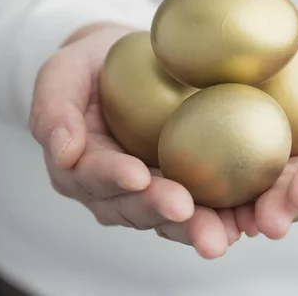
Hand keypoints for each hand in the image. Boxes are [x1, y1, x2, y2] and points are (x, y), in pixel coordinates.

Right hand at [29, 23, 240, 257]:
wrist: (122, 65)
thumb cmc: (88, 66)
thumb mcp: (61, 73)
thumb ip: (53, 109)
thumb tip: (62, 151)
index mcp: (80, 165)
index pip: (93, 176)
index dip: (113, 178)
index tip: (137, 176)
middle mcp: (114, 188)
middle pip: (134, 207)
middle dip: (159, 212)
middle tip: (186, 211)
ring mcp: (150, 189)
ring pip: (168, 216)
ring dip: (194, 226)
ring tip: (222, 233)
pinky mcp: (182, 182)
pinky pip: (200, 203)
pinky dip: (220, 213)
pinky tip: (244, 217)